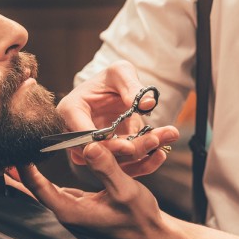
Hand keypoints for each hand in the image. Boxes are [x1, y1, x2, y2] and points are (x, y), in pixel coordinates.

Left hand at [18, 144, 183, 238]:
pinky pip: (56, 192)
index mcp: (72, 211)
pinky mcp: (81, 208)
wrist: (151, 234)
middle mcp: (68, 213)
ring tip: (13, 158)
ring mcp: (74, 212)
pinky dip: (43, 181)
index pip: (39, 189)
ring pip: (44, 192)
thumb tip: (90, 145)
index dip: (24, 170)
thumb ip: (106, 167)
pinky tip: (38, 170)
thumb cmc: (139, 215)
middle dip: (17, 175)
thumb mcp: (125, 189)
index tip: (14, 150)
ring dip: (28, 176)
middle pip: (35, 191)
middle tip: (0, 156)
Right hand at [58, 61, 179, 175]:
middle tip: (156, 140)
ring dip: (144, 152)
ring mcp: (91, 150)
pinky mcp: (108, 158)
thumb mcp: (120, 73)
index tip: (129, 145)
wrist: (113, 93)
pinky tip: (164, 150)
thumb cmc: (111, 79)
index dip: (106, 143)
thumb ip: (131, 85)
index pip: (84, 135)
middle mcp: (75, 135)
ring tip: (168, 137)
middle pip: (101, 153)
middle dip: (132, 149)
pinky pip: (125, 165)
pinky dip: (146, 160)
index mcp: (70, 111)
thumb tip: (147, 103)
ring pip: (116, 161)